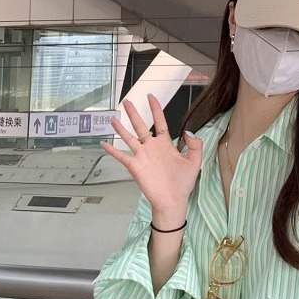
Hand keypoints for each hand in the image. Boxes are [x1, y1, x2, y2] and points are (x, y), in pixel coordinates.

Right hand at [100, 95, 202, 217]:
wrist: (172, 200)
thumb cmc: (183, 183)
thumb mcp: (194, 162)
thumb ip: (194, 145)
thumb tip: (188, 131)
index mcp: (166, 144)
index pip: (160, 122)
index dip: (155, 109)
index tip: (151, 97)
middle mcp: (152, 147)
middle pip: (141, 125)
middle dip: (134, 113)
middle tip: (127, 101)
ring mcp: (142, 156)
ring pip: (129, 138)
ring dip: (121, 128)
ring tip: (113, 118)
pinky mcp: (135, 166)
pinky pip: (121, 156)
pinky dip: (112, 151)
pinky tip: (103, 144)